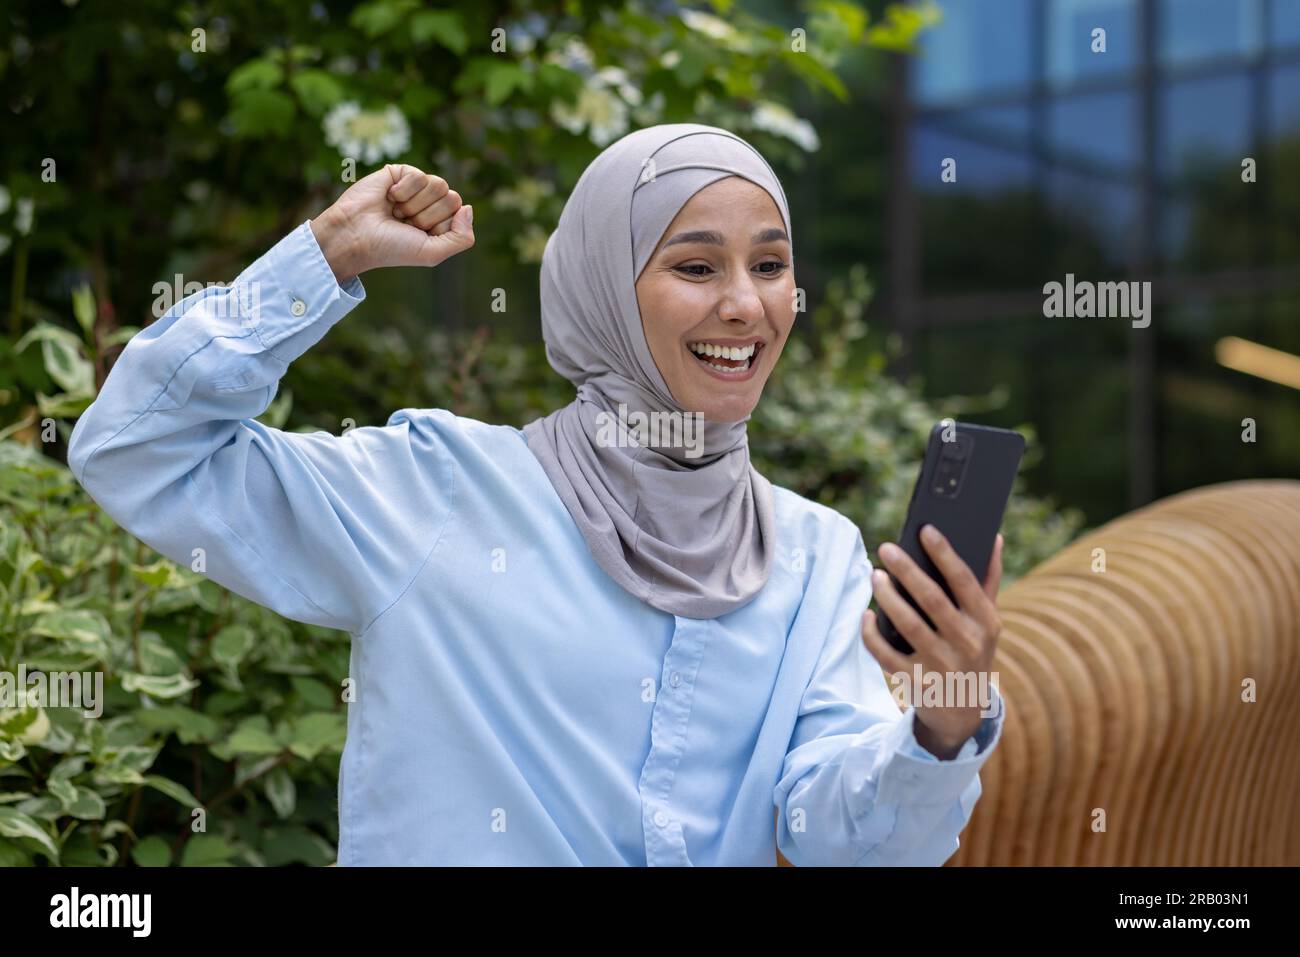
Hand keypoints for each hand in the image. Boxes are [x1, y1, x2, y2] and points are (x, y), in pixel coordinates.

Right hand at [309, 164, 474, 282]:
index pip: (460, 213)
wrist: (356, 235)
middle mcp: (430, 204)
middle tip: (404, 223)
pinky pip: (419, 175)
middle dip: (427, 215)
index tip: (416, 234)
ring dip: (415, 204)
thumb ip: (462, 238)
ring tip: (396, 211)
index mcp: (440, 223)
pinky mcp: (401, 173)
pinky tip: (389, 197)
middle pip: (452, 198)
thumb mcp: (433, 253)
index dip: (440, 226)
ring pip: (439, 184)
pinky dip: (404, 191)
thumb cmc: (391, 248)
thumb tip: (468, 208)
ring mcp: (417, 188)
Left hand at [860, 528, 1004, 758]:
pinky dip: (872, 634)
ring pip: (907, 624)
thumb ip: (989, 580)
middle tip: (886, 548)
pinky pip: (886, 654)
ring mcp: (941, 664)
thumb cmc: (972, 650)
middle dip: (907, 570)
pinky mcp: (916, 682)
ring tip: (875, 576)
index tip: (925, 529)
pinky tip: (867, 615)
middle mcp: (966, 642)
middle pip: (931, 599)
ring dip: (887, 597)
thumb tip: (994, 536)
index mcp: (985, 621)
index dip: (944, 553)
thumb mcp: (986, 621)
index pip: (964, 580)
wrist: (963, 710)